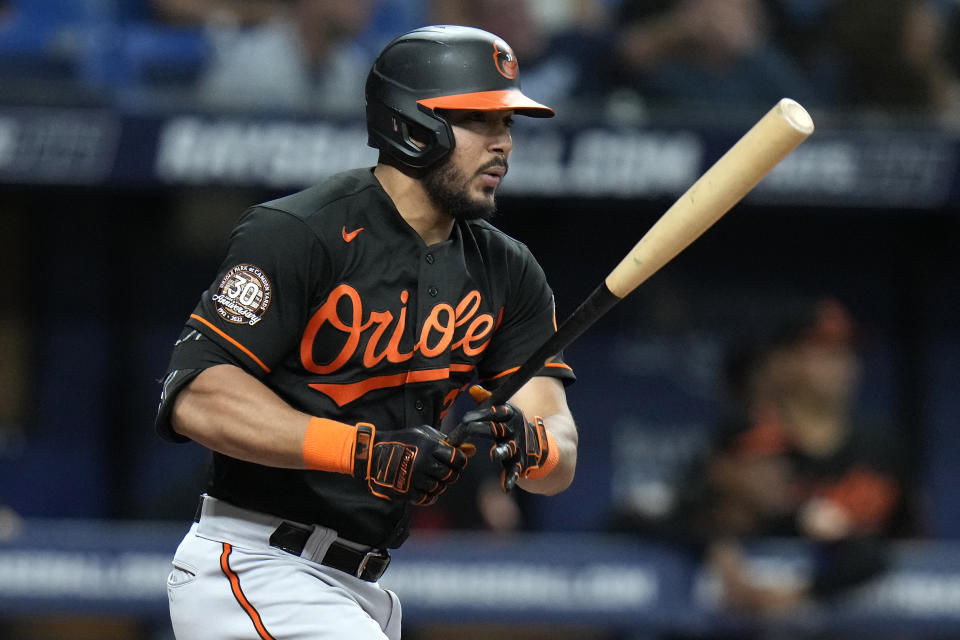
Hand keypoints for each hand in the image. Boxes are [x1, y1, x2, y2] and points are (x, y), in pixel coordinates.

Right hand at [353, 424, 468, 505]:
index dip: (460, 461)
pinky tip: (422, 486)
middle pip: (451, 475)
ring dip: (437, 484)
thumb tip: (469, 449)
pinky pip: (428, 498)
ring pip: (440, 487)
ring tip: (428, 476)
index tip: (456, 461)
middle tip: (443, 471)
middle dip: (450, 474)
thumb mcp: (422, 433)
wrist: (374, 455)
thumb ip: (444, 440)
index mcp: (430, 447)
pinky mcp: (408, 492)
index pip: (458, 459)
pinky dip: (428, 495)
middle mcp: (425, 463)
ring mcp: (416, 479)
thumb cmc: (402, 441)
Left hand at [448, 387, 548, 491]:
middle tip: (466, 429)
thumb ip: (488, 402)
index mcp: (510, 415)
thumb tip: (473, 389)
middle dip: (480, 428)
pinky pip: (514, 471)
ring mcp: (518, 447)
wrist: (542, 445)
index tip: (465, 419)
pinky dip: (511, 479)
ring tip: (494, 455)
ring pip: (507, 449)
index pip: (493, 412)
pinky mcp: (520, 464)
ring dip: (501, 451)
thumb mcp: (503, 412)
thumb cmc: (513, 428)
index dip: (479, 414)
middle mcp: (514, 429)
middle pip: (495, 428)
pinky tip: (506, 486)